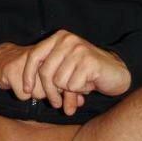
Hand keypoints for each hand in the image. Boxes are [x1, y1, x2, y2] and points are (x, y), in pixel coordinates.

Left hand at [0, 31, 130, 115]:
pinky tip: (89, 84)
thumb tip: (24, 92)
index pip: (34, 56)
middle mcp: (67, 40)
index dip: (27, 74)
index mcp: (59, 38)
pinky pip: (73, 85)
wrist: (116, 72)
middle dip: (49, 92)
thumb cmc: (87, 73)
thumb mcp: (64, 71)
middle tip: (56, 103)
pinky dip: (80, 91)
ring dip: (68, 91)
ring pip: (59, 81)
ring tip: (79, 86)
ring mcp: (79, 49)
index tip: (26, 91)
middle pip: (45, 72)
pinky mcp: (89, 61)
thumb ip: (47, 77)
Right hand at [0, 41, 85, 112]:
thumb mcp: (52, 75)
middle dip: (51, 94)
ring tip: (31, 85)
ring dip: (36, 94)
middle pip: (54, 87)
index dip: (66, 91)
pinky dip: (22, 95)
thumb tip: (82, 103)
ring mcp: (24, 61)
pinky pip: (24, 95)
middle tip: (46, 93)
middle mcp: (40, 54)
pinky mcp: (11, 70)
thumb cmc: (31, 69)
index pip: (65, 77)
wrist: (2, 58)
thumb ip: (68, 88)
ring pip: (39, 93)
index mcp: (54, 51)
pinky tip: (19, 85)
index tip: (64, 98)